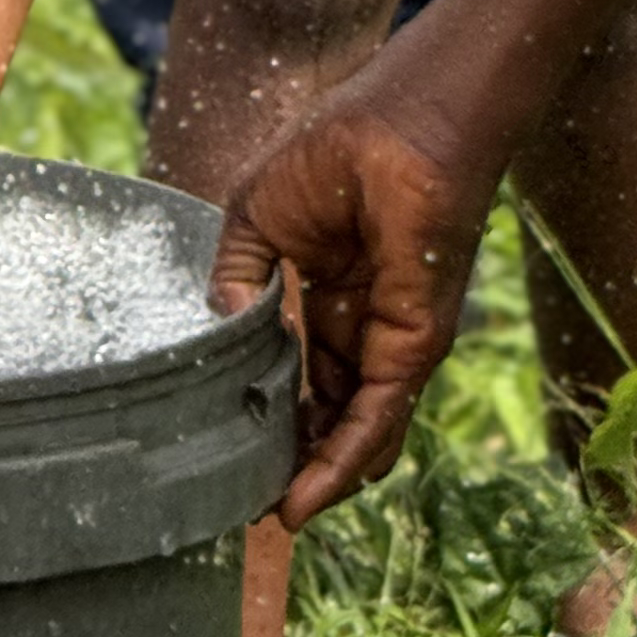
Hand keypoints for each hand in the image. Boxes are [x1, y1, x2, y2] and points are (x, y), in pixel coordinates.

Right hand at [207, 54, 504, 526]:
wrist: (397, 121)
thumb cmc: (334, 149)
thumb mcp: (258, 218)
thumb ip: (240, 277)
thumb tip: (221, 330)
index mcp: (329, 292)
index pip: (302, 372)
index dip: (270, 415)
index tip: (233, 456)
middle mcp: (364, 324)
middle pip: (329, 411)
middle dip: (294, 458)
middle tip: (250, 502)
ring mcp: (392, 335)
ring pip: (357, 428)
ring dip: (320, 475)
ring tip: (277, 515)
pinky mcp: (415, 340)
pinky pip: (379, 414)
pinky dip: (346, 458)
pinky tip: (310, 492)